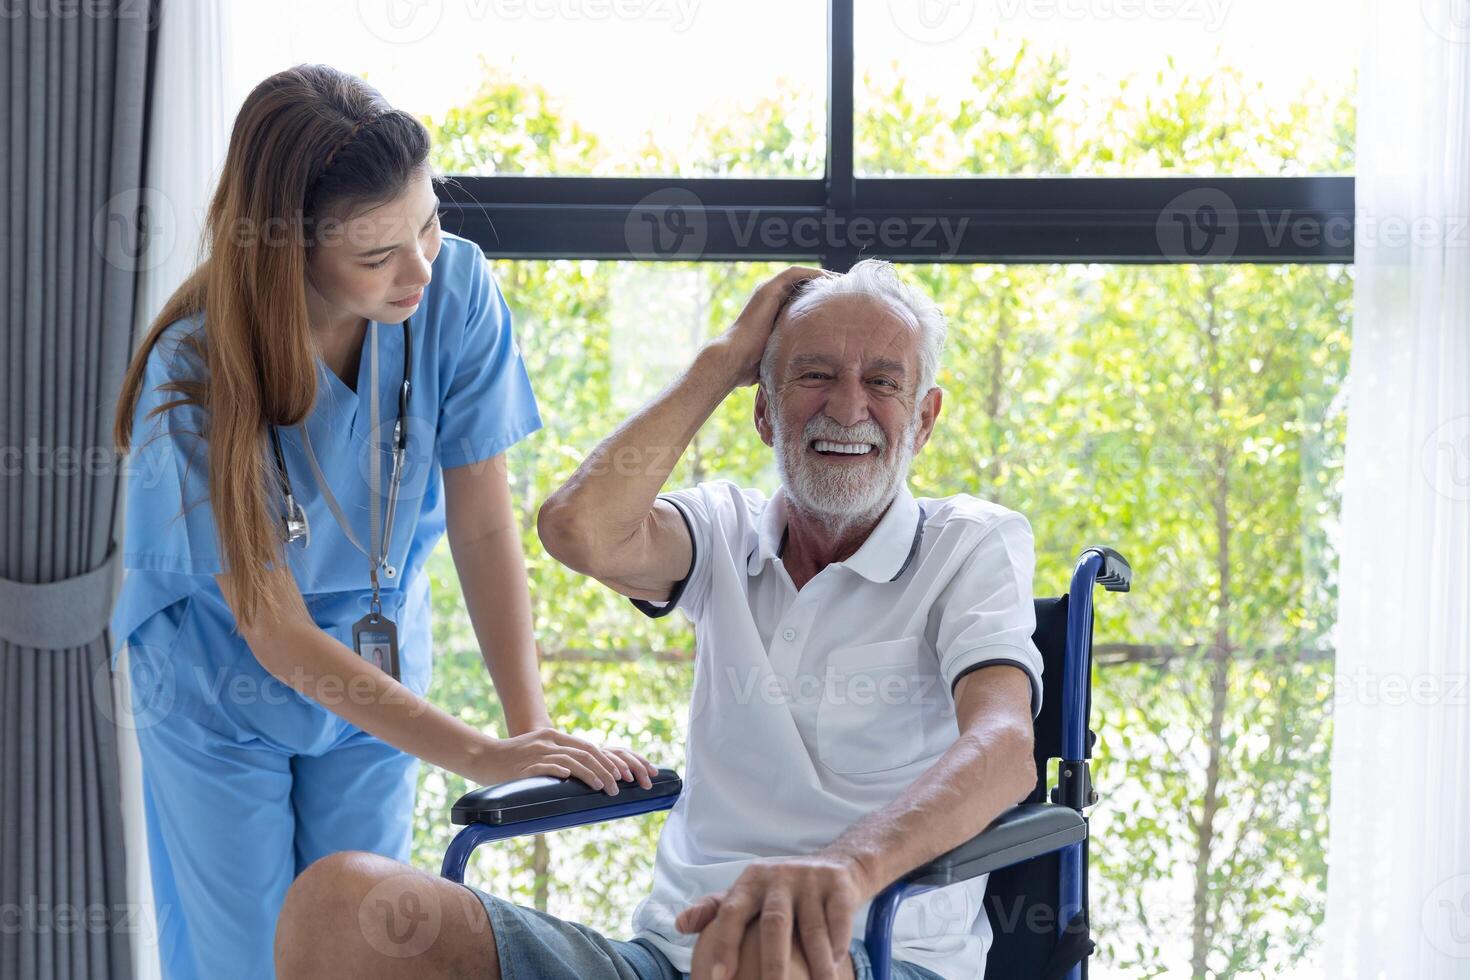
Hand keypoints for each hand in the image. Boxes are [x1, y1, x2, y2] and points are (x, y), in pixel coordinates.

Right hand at [476, 728, 656, 795]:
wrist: (481, 757)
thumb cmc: (511, 760)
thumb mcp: (537, 750)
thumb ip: (557, 757)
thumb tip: (580, 773)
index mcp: (553, 736)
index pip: (588, 747)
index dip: (607, 760)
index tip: (622, 774)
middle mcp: (548, 741)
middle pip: (586, 753)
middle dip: (606, 770)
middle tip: (620, 786)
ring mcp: (537, 753)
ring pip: (573, 761)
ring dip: (592, 775)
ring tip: (605, 788)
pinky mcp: (526, 767)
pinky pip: (548, 768)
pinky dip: (563, 772)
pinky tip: (573, 781)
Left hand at [678, 855, 868, 979]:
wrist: (838, 863)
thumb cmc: (781, 891)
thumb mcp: (748, 892)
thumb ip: (714, 910)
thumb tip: (678, 925)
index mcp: (750, 881)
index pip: (731, 912)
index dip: (724, 944)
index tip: (718, 978)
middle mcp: (779, 877)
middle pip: (774, 924)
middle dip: (773, 963)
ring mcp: (811, 879)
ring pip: (812, 929)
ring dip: (816, 965)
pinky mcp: (839, 885)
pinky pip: (839, 920)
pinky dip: (838, 946)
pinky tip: (835, 968)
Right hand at [709, 266, 833, 388]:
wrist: (735, 360)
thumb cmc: (753, 366)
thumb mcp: (778, 356)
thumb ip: (790, 354)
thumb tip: (806, 372)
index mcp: (772, 313)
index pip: (800, 300)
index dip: (820, 300)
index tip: (839, 305)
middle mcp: (769, 299)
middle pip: (801, 286)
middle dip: (823, 286)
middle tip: (845, 290)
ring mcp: (767, 292)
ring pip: (800, 276)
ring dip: (821, 276)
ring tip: (841, 280)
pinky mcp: (768, 289)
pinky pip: (794, 274)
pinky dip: (812, 273)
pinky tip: (829, 278)